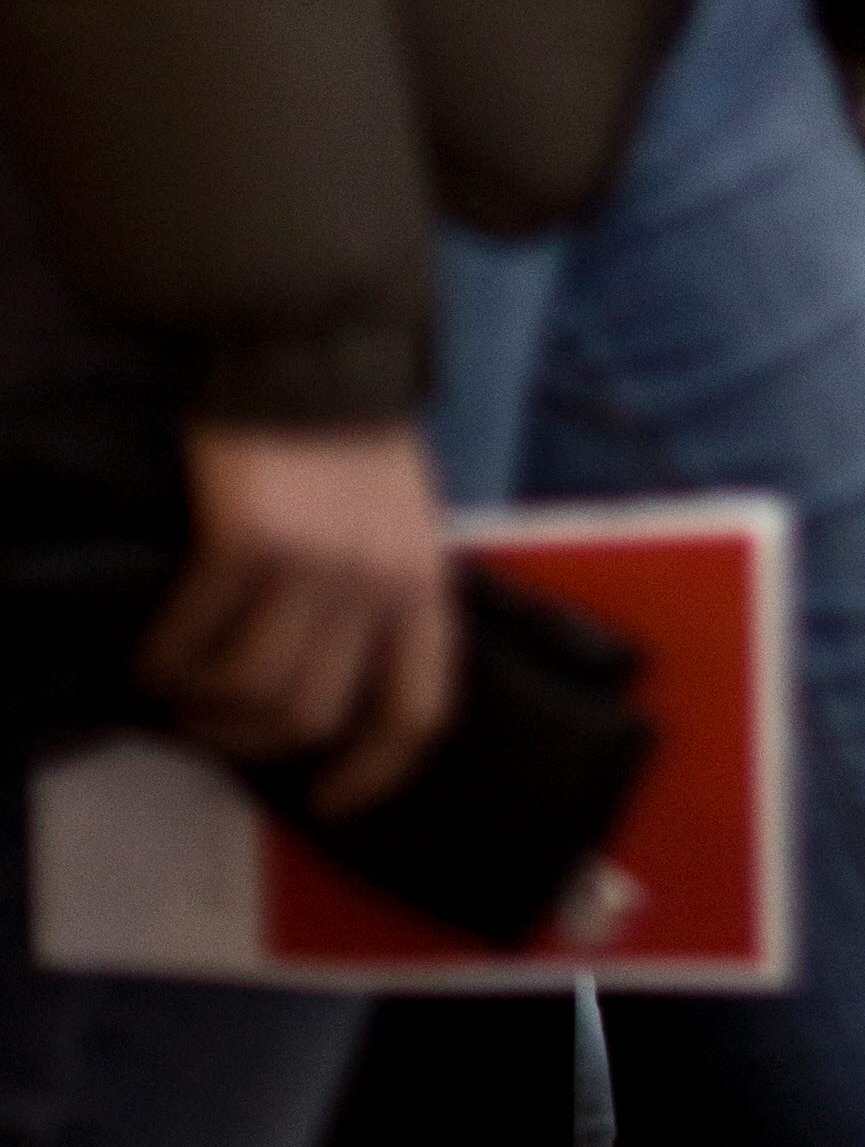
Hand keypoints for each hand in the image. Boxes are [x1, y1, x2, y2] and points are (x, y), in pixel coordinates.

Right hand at [146, 422, 453, 810]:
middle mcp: (378, 581)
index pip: (418, 710)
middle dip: (255, 741)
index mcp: (427, 579)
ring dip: (203, 710)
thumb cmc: (356, 436)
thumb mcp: (404, 521)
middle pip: (314, 716)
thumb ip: (386, 597)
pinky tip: (155, 656)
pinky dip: (166, 661)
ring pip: (251, 692)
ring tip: (180, 694)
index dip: (374, 774)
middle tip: (215, 728)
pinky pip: (196, 636)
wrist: (315, 344)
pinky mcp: (248, 539)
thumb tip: (336, 690)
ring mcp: (314, 562)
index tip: (329, 801)